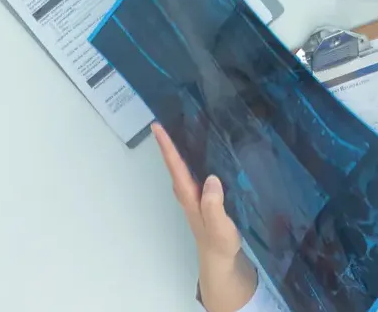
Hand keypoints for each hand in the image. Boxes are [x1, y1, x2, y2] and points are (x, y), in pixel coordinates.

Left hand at [152, 124, 258, 311]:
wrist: (221, 258)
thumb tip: (211, 180)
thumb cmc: (219, 243)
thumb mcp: (219, 227)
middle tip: (165, 118)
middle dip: (168, 141)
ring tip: (181, 125)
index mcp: (189, 196)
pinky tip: (200, 148)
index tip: (156, 127)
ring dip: (178, 147)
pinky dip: (191, 156)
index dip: (166, 146)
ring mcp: (192, 193)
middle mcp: (186, 191)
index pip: (175, 166)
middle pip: (174, 162)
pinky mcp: (201, 195)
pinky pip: (192, 170)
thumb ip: (214, 206)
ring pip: (181, 165)